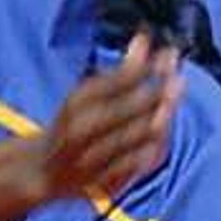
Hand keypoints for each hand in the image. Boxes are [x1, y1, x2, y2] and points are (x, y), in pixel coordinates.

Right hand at [24, 38, 180, 207]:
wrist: (42, 170)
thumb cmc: (69, 124)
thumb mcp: (83, 93)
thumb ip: (118, 73)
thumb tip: (144, 41)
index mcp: (77, 102)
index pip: (120, 80)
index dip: (148, 65)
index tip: (167, 54)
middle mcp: (84, 129)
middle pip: (133, 107)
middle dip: (161, 89)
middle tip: (178, 76)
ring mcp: (94, 156)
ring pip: (139, 135)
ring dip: (162, 116)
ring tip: (174, 101)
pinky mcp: (104, 180)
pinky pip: (137, 163)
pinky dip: (154, 146)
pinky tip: (164, 131)